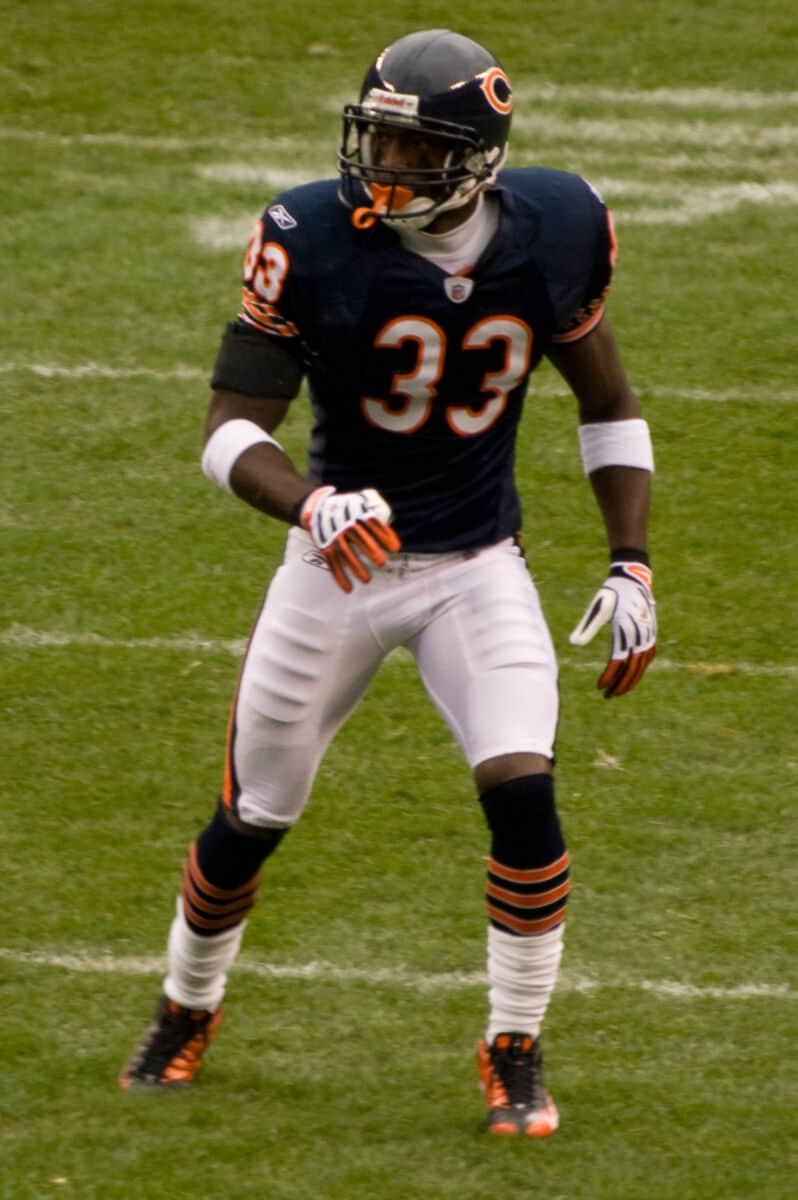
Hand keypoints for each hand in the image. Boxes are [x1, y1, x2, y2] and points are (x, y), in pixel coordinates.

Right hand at [300, 485, 401, 592]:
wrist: (318, 506)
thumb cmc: (348, 509)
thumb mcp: (361, 503)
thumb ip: (375, 510)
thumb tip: (388, 520)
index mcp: (356, 513)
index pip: (373, 524)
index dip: (385, 535)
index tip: (396, 548)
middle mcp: (344, 525)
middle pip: (359, 538)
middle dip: (371, 551)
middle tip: (382, 563)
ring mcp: (333, 537)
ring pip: (345, 553)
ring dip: (356, 567)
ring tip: (367, 580)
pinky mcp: (325, 547)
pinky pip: (332, 563)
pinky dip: (339, 577)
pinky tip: (348, 588)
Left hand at [569, 562, 655, 697]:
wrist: (633, 578)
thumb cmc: (611, 593)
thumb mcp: (597, 608)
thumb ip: (586, 627)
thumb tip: (573, 643)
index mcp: (625, 630)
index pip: (618, 662)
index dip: (609, 677)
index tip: (599, 688)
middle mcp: (640, 635)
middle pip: (632, 668)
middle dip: (620, 685)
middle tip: (608, 696)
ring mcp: (648, 634)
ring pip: (642, 664)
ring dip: (631, 680)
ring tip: (619, 690)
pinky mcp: (651, 631)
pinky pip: (649, 655)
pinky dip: (641, 668)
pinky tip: (634, 674)